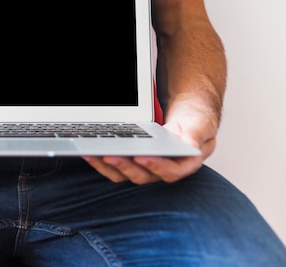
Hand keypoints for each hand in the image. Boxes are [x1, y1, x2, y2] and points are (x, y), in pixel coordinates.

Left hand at [83, 101, 217, 183]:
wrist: (188, 118)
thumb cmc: (195, 122)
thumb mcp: (201, 124)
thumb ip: (196, 134)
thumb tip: (192, 144)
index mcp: (185, 164)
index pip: (171, 171)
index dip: (156, 167)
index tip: (141, 156)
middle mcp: (165, 170)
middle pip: (143, 175)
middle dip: (125, 166)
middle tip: (110, 156)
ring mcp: (148, 168)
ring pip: (126, 174)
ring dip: (109, 167)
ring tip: (94, 154)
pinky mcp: (134, 164)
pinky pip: (117, 168)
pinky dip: (103, 162)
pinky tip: (91, 152)